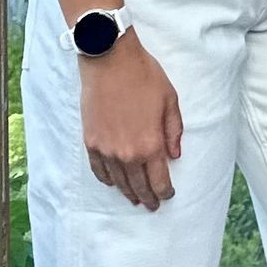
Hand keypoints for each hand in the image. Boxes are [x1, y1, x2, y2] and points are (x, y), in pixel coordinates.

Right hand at [80, 34, 181, 210]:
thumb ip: (173, 131)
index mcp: (150, 144)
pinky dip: (107, 179)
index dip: (165, 191)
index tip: (168, 195)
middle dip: (148, 197)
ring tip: (135, 198)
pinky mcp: (91, 142)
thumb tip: (175, 155)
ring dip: (128, 192)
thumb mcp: (170, 101)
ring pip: (118, 181)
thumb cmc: (144, 77)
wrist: (110, 61)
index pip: (159, 180)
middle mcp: (127, 153)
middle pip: (138, 186)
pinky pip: (99, 169)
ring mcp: (106, 149)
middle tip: (152, 205)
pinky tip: (113, 182)